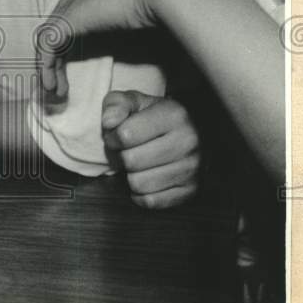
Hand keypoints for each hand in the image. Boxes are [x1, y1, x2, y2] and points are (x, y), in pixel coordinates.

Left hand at [36, 0, 218, 97]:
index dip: (75, 47)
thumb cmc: (181, 3)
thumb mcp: (169, 30)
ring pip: (50, 38)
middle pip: (60, 28)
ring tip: (56, 95)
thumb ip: (165, 51)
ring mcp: (79, 3)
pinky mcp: (73, 15)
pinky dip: (47, 66)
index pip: (79, 19)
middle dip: (56, 58)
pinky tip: (53, 87)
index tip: (81, 71)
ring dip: (49, 67)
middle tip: (60, 88)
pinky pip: (48, 43)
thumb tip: (181, 84)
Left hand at [102, 90, 199, 208]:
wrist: (190, 132)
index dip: (112, 137)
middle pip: (131, 161)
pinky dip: (142, 193)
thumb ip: (116, 105)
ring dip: (132, 175)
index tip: (117, 135)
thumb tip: (109, 123)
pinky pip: (151, 201)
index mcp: (174, 115)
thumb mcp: (134, 101)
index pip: (125, 135)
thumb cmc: (154, 116)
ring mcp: (193, 168)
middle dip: (122, 156)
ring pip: (139, 184)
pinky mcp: (191, 191)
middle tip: (128, 151)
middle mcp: (188, 141)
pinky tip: (147, 178)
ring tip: (139, 164)